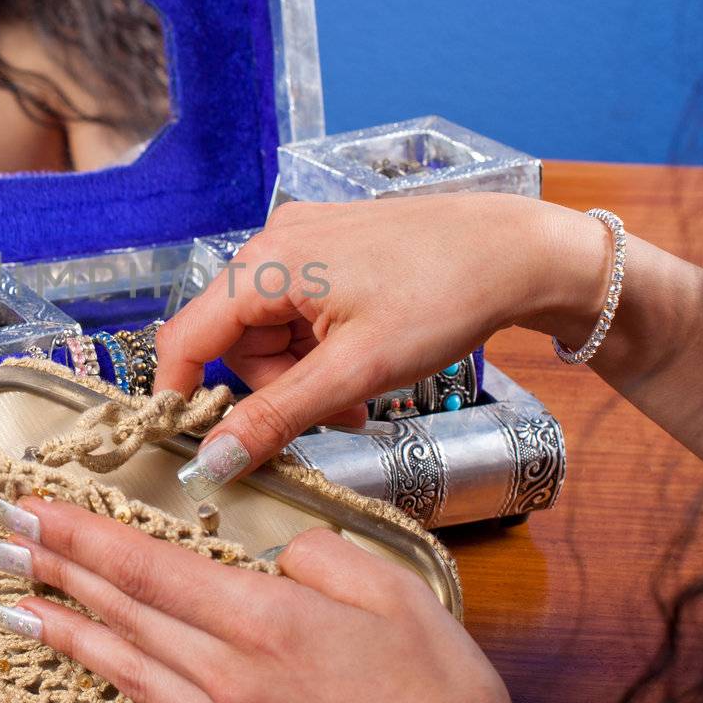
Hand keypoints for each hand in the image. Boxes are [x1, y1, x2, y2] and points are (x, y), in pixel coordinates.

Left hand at [0, 499, 553, 702]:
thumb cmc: (441, 699)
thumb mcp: (395, 590)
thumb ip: (319, 554)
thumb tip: (276, 551)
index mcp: (264, 621)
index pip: (147, 564)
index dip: (79, 532)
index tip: (31, 503)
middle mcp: (228, 676)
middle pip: (122, 611)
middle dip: (55, 568)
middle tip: (0, 536)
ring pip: (127, 674)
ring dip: (65, 636)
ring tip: (14, 608)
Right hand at [157, 195, 609, 495]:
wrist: (519, 252)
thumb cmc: (443, 298)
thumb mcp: (356, 372)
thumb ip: (276, 417)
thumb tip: (210, 461)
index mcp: (264, 264)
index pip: (187, 339)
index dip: (183, 396)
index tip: (199, 447)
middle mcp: (272, 243)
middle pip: (233, 340)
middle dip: (272, 390)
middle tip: (333, 418)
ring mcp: (303, 242)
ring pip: (269, 331)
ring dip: (302, 375)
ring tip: (360, 395)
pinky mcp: (331, 249)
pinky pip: (298, 311)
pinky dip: (321, 349)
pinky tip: (364, 361)